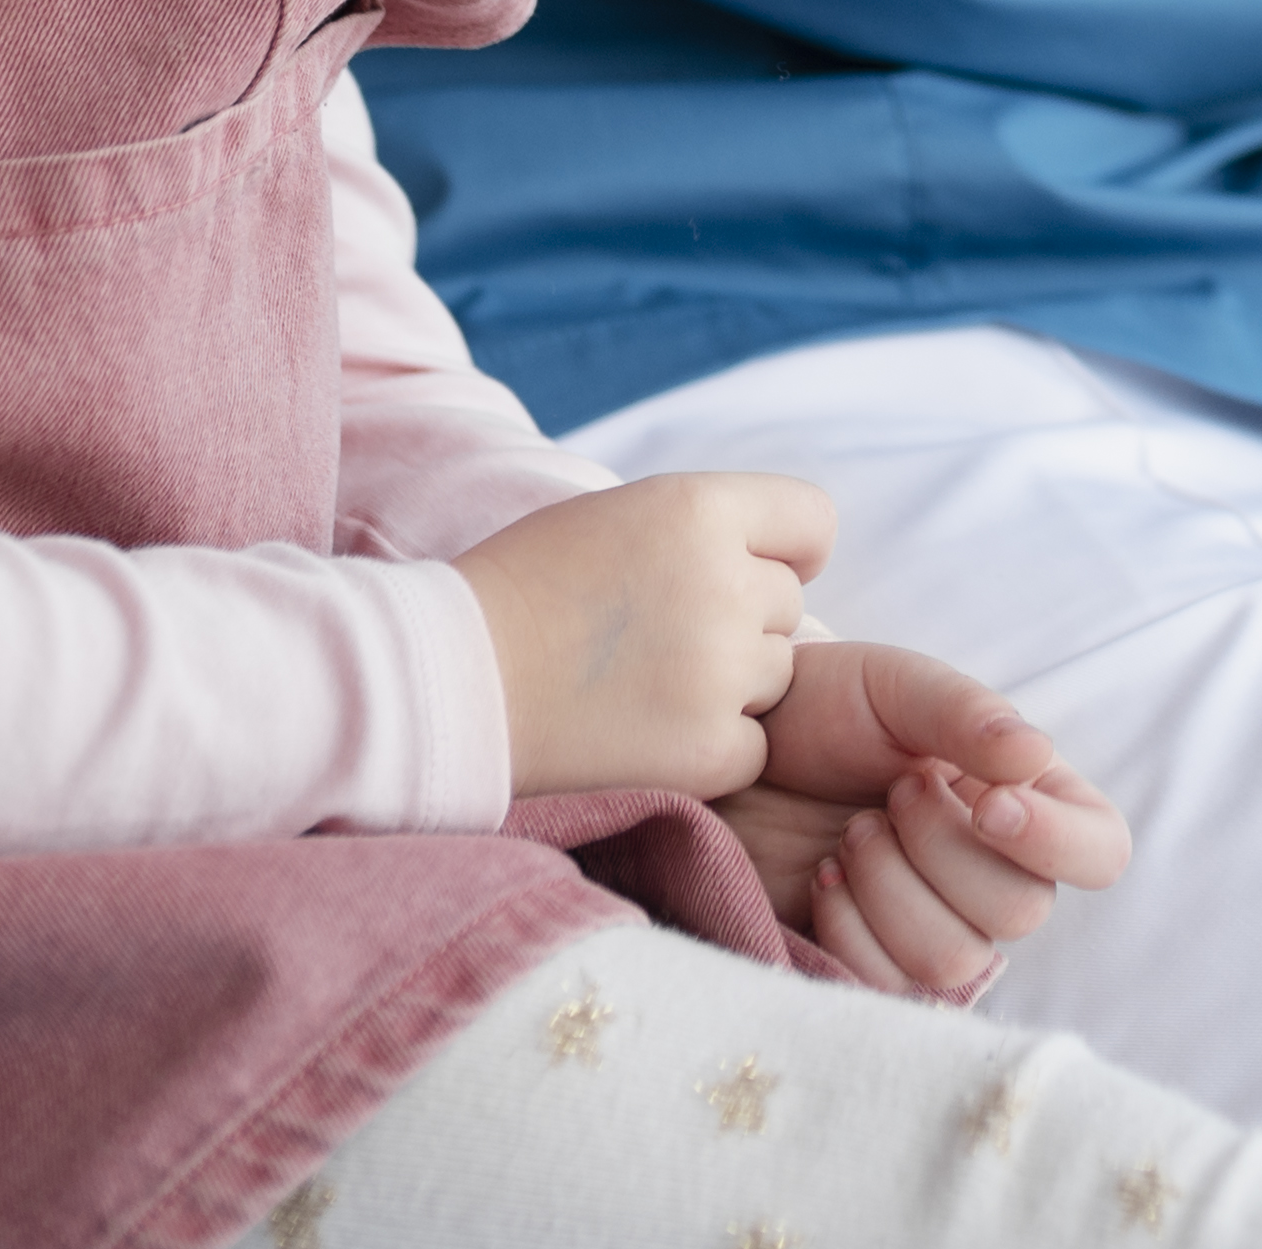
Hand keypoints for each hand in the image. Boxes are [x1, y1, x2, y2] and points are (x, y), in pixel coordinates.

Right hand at [458, 472, 830, 798]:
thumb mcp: (620, 515)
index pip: (812, 521)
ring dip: (731, 683)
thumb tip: (784, 559)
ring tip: (643, 684)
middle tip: (658, 637)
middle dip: (742, 619)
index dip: (786, 547)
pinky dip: (714, 747)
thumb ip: (705, 529)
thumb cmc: (523, 590)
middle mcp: (725, 584)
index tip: (751, 568)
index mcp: (699, 509)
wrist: (450, 681)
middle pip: (787, 604)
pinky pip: (755, 745)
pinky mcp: (710, 751)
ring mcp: (722, 672)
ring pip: (778, 675)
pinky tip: (646, 732)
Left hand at [709, 638, 1129, 1001]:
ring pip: (953, 958)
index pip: (1100, 851)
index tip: (988, 803)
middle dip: (939, 847)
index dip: (1055, 841)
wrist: (736, 757)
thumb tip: (1034, 755)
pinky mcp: (876, 971)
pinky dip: (849, 926)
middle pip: (1021, 912)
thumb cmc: (826, 710)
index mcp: (1028, 800)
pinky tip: (826, 876)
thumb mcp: (895, 688)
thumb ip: (966, 714)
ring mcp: (938, 930)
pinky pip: (888, 987)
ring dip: (889, 887)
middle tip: (889, 795)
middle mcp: (997, 874)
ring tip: (851, 834)